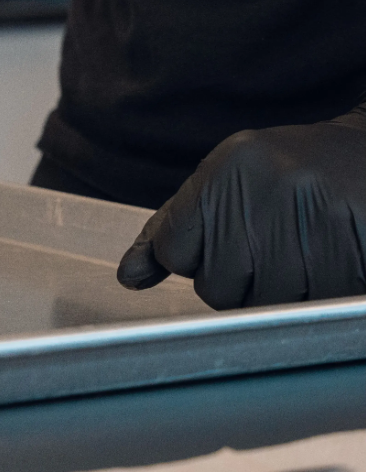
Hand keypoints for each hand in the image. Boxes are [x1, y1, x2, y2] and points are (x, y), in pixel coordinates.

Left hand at [117, 106, 365, 308]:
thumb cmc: (300, 174)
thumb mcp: (230, 183)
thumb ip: (176, 230)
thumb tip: (129, 278)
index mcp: (230, 166)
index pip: (175, 251)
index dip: (198, 260)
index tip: (230, 241)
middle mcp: (268, 183)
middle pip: (217, 288)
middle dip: (243, 283)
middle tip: (277, 249)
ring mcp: (316, 212)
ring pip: (267, 303)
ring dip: (287, 294)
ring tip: (309, 253)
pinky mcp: (358, 243)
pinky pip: (318, 304)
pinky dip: (323, 296)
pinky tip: (335, 262)